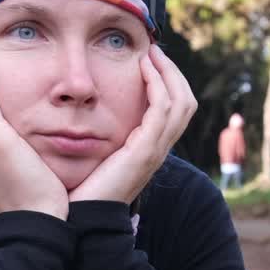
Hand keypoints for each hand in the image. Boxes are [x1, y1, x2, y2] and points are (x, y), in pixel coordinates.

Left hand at [68, 46, 197, 203]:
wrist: (83, 219)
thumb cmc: (83, 190)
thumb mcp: (97, 156)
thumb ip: (101, 138)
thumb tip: (84, 116)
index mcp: (149, 149)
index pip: (174, 109)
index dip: (168, 82)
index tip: (149, 60)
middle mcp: (158, 149)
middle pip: (186, 102)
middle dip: (173, 73)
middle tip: (155, 51)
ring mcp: (155, 151)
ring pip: (180, 103)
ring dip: (168, 73)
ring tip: (152, 54)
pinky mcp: (145, 152)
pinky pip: (161, 110)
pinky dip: (157, 85)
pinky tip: (143, 68)